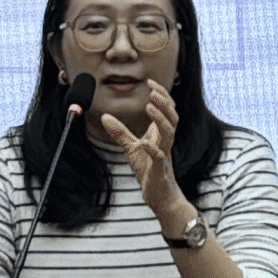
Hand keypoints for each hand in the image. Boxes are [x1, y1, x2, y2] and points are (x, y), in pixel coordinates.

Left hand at [101, 80, 187, 223]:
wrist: (160, 195)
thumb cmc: (149, 170)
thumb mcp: (131, 148)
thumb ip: (120, 132)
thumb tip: (105, 117)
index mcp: (160, 135)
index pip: (166, 110)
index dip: (161, 95)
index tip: (151, 83)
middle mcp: (165, 142)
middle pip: (172, 117)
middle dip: (164, 103)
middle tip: (153, 91)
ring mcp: (164, 155)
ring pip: (169, 134)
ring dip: (160, 119)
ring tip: (149, 106)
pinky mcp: (159, 170)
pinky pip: (160, 158)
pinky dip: (153, 150)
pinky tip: (144, 143)